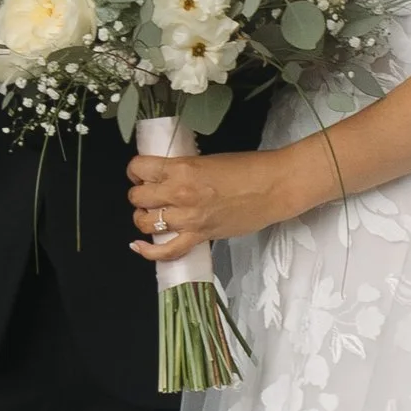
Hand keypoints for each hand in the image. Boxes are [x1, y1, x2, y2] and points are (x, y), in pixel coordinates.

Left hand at [128, 142, 312, 259]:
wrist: (275, 187)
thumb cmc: (249, 168)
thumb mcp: (208, 159)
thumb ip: (184, 169)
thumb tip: (167, 177)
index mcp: (182, 168)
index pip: (139, 168)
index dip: (135, 170)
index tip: (141, 173)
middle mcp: (180, 193)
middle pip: (138, 197)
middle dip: (139, 195)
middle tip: (149, 194)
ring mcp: (189, 218)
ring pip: (145, 223)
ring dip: (143, 218)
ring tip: (152, 215)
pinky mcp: (200, 237)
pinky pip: (166, 251)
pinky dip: (149, 251)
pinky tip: (139, 246)